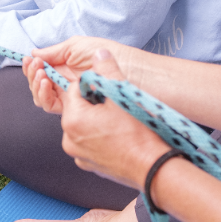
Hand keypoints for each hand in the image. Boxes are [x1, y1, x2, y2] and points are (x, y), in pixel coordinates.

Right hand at [23, 36, 136, 113]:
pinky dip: (45, 96)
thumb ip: (55, 51)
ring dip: (37, 86)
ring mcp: (73, 98)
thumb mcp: (79, 46)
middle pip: (40, 85)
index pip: (43, 70)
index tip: (28, 60)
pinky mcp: (78, 110)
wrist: (138, 75)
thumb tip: (34, 53)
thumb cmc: (114, 55)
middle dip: (32, 76)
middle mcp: (69, 84)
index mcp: (69, 67)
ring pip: (44, 97)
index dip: (33, 67)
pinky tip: (47, 84)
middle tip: (35, 67)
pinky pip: (53, 107)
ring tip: (41, 75)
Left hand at [59, 50, 166, 190]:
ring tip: (118, 123)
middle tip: (115, 107)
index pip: (74, 90)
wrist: (152, 168)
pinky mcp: (87, 164)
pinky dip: (98, 138)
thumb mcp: (122, 95)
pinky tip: (117, 137)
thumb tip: (99, 53)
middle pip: (77, 109)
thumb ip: (108, 70)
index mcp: (72, 119)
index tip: (108, 91)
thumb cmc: (137, 133)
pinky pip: (88, 143)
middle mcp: (68, 138)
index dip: (92, 86)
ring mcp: (77, 154)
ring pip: (82, 126)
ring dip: (95, 121)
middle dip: (93, 104)